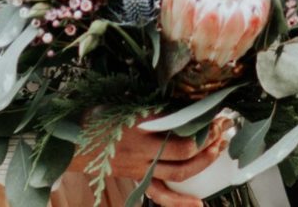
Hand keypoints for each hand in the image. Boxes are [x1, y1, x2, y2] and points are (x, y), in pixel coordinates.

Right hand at [68, 114, 233, 206]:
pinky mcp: (138, 179)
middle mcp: (143, 149)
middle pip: (185, 151)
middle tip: (225, 129)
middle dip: (210, 141)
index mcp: (140, 125)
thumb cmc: (98, 116)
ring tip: (220, 150)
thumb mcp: (125, 102)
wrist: (72, 142)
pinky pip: (161, 195)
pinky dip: (180, 202)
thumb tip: (185, 100)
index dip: (203, 123)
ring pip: (178, 173)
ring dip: (203, 163)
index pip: (180, 127)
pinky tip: (199, 204)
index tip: (217, 113)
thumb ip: (154, 105)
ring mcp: (141, 168)